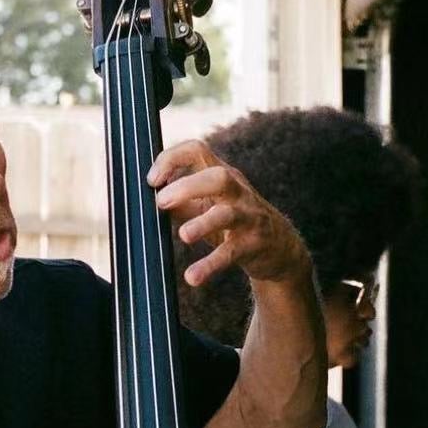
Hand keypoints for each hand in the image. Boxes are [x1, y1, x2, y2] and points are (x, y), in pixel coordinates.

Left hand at [147, 139, 309, 288]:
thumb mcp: (208, 207)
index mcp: (222, 175)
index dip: (172, 158)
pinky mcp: (253, 245)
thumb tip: (147, 201)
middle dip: (188, 186)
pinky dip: (211, 265)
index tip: (152, 181)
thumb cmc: (234, 223)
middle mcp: (237, 192)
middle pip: (217, 176)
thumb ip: (180, 202)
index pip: (197, 150)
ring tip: (184, 236)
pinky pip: (231, 253)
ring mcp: (248, 217)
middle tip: (161, 202)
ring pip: (227, 214)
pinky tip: (193, 277)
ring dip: (203, 224)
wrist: (279, 248)